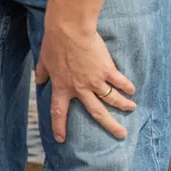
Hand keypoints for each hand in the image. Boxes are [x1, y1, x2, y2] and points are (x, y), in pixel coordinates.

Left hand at [35, 20, 135, 141]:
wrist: (69, 30)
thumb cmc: (54, 43)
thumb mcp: (43, 60)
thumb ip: (42, 73)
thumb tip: (39, 81)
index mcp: (62, 87)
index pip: (59, 112)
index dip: (59, 126)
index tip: (61, 139)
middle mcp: (80, 88)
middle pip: (97, 112)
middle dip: (110, 125)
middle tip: (121, 135)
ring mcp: (95, 80)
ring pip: (113, 99)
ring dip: (123, 105)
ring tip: (131, 108)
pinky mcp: (107, 70)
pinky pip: (120, 82)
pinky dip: (127, 87)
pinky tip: (132, 90)